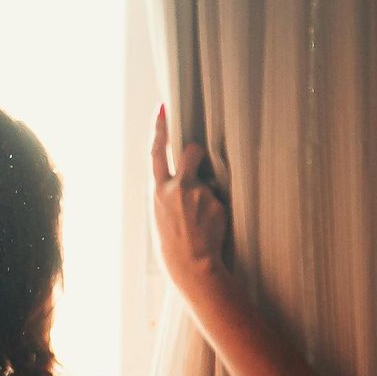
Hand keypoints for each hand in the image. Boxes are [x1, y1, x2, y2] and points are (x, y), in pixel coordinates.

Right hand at [149, 103, 228, 300]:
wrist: (191, 265)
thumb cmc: (176, 242)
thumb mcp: (162, 213)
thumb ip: (169, 191)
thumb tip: (183, 174)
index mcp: (157, 191)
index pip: (157, 152)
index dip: (159, 129)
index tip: (163, 109)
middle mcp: (175, 187)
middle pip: (190, 152)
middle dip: (196, 151)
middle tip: (199, 155)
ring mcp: (196, 193)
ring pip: (208, 181)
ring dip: (208, 194)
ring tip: (203, 220)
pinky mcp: (214, 201)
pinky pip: (220, 197)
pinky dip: (218, 209)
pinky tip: (212, 227)